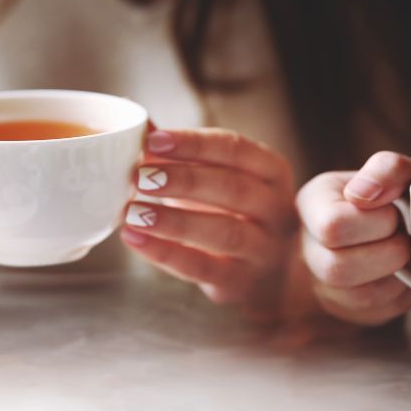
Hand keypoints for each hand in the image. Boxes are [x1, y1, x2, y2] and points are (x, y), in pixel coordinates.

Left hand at [120, 128, 297, 306]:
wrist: (266, 277)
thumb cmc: (234, 216)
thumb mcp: (216, 180)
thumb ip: (181, 155)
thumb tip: (140, 126)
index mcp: (272, 172)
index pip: (236, 149)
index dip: (194, 144)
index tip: (153, 140)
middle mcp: (277, 209)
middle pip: (234, 188)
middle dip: (183, 180)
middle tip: (140, 176)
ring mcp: (265, 250)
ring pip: (224, 232)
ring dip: (174, 221)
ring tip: (133, 212)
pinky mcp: (243, 284)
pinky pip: (204, 268)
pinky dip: (166, 253)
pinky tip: (135, 239)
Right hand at [297, 151, 410, 324]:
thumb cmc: (403, 194)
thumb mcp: (404, 171)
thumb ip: (388, 169)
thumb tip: (362, 194)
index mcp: (313, 202)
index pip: (333, 226)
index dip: (377, 223)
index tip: (396, 210)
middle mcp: (306, 242)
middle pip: (338, 268)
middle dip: (389, 253)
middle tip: (406, 236)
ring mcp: (321, 279)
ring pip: (357, 296)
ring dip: (397, 276)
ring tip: (407, 253)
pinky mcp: (343, 307)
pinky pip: (373, 312)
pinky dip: (401, 295)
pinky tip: (406, 274)